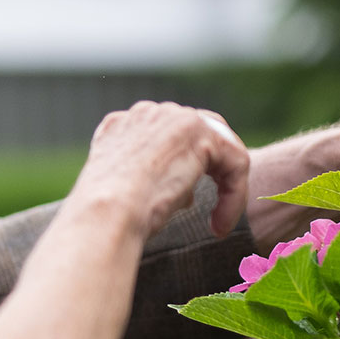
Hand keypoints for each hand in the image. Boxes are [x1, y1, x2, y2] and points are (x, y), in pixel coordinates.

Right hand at [72, 101, 250, 241]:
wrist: (104, 215)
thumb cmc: (106, 218)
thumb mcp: (125, 195)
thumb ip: (152, 182)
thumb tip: (186, 193)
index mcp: (119, 127)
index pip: (163, 137)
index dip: (180, 168)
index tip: (183, 207)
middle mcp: (145, 114)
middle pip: (195, 130)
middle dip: (211, 167)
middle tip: (216, 205)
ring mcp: (171, 117)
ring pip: (219, 144)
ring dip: (226, 184)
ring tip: (220, 220)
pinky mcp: (198, 131)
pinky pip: (234, 161)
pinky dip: (235, 195)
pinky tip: (221, 224)